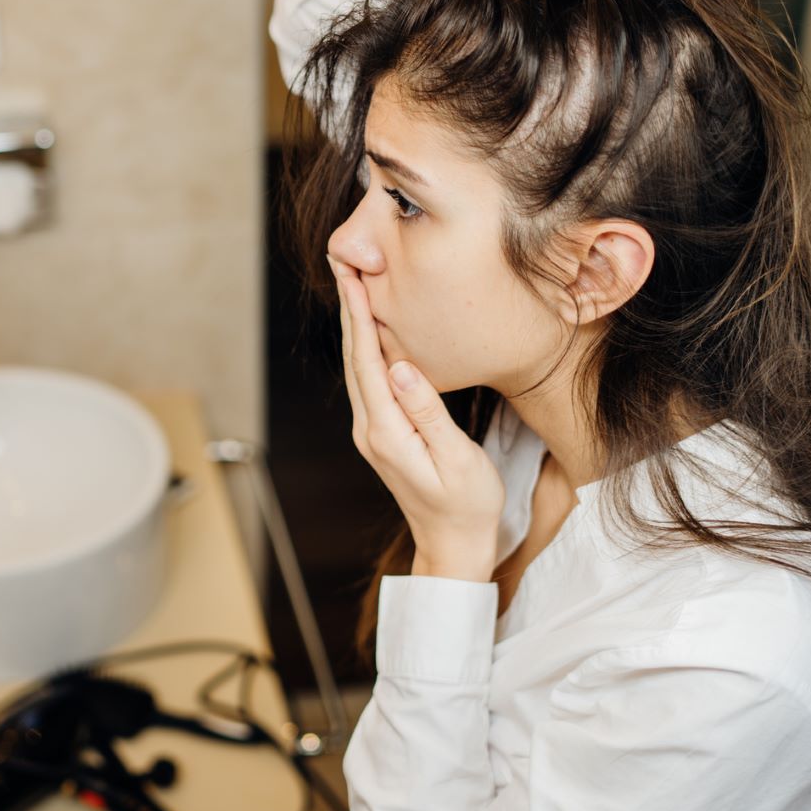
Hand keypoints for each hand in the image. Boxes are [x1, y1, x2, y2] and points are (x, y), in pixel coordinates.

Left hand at [330, 257, 503, 581]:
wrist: (454, 547)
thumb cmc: (466, 506)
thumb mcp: (456, 460)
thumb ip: (428, 413)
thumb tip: (402, 366)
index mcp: (386, 431)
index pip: (368, 361)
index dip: (359, 316)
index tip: (353, 276)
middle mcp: (370, 430)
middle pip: (354, 358)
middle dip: (349, 309)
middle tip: (344, 263)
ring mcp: (373, 433)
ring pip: (358, 368)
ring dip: (354, 326)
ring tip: (353, 285)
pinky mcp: (383, 435)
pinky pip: (369, 382)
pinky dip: (366, 349)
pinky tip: (372, 331)